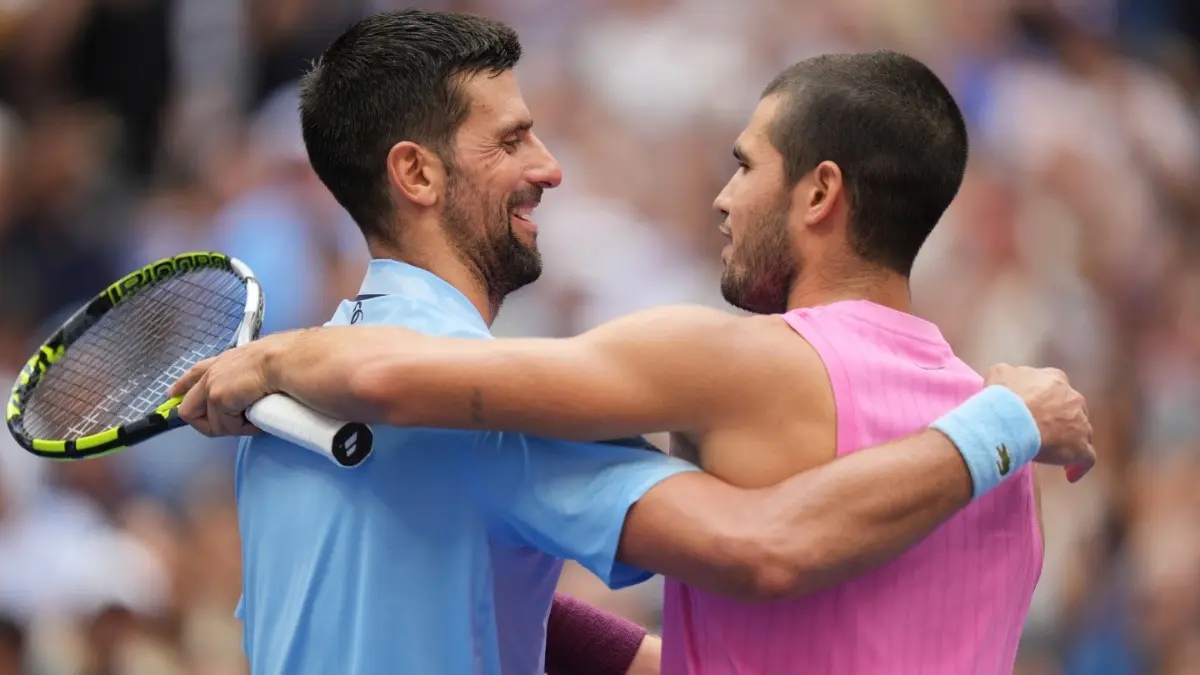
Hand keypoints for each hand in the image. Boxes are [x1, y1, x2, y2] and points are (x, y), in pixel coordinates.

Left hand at [167, 332, 300, 436]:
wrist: (291, 360)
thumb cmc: (291, 361)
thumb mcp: (267, 364)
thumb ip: (253, 376)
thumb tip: (257, 393)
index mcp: (227, 360)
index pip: (196, 372)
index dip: (183, 386)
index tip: (173, 394)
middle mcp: (215, 371)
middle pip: (188, 407)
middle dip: (208, 422)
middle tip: (234, 425)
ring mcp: (213, 385)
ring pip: (209, 422)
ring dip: (233, 427)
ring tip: (257, 418)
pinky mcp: (218, 399)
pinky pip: (223, 426)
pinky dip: (243, 428)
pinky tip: (258, 419)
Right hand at [984, 363, 1094, 482]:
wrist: (1010, 418)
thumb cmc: (1003, 396)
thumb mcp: (999, 374)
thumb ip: (1011, 375)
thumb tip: (1009, 381)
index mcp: (1056, 380)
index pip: (1057, 389)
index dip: (1047, 402)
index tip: (1037, 412)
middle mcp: (1073, 398)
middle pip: (1073, 411)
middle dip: (1062, 421)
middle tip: (1044, 432)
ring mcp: (1081, 423)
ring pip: (1082, 433)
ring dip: (1070, 442)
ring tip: (1055, 454)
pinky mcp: (1080, 447)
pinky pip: (1087, 459)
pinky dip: (1079, 466)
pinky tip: (1070, 475)